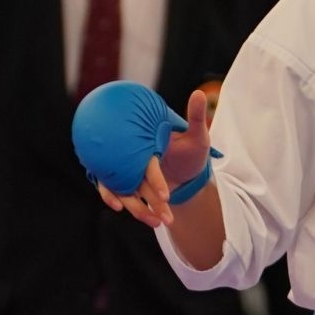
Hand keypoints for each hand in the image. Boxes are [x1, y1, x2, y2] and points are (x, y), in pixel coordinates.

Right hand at [93, 88, 211, 228]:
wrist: (186, 170)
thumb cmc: (192, 152)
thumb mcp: (198, 136)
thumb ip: (196, 118)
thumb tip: (199, 93)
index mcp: (150, 145)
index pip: (148, 164)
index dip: (155, 180)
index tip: (166, 196)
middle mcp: (136, 157)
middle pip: (133, 179)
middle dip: (148, 200)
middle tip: (164, 213)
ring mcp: (129, 170)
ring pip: (124, 190)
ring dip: (138, 209)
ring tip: (159, 222)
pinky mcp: (127, 181)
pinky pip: (115, 191)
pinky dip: (115, 200)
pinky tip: (123, 210)